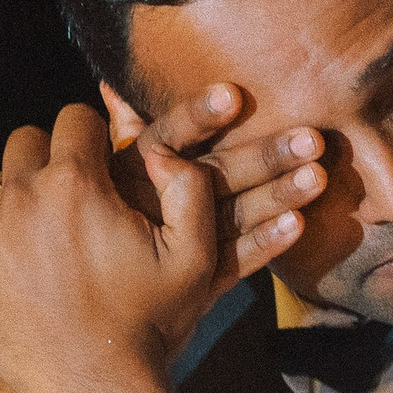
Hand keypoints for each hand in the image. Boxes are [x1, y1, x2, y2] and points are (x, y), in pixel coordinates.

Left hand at [0, 104, 217, 392]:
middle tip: (80, 201)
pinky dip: (1, 241)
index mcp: (75, 185)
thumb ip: (189, 187)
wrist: (96, 388)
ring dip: (25, 200)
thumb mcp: (196, 256)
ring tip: (57, 242)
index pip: (74, 119)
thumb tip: (161, 148)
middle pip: (27, 141)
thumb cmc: (150, 322)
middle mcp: (19, 198)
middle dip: (54, 160)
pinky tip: (33, 275)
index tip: (105, 166)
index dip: (95, 138)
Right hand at [99, 83, 324, 302]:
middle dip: (263, 157)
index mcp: (132, 170)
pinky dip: (265, 245)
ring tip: (319, 177)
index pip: (170, 135)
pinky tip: (298, 225)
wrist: (72, 305)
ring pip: (233, 217)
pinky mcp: (195, 282)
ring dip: (277, 196)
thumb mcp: (101, 176)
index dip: (200, 116)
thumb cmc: (94, 221)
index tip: (234, 94)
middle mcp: (157, 205)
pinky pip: (234, 262)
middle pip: (214, 176)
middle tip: (313, 139)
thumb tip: (116, 86)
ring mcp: (178, 246)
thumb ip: (123, 132)